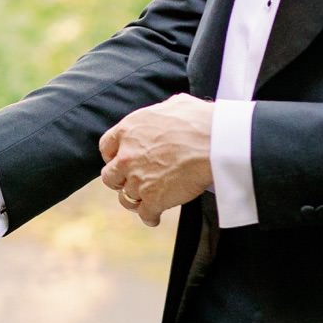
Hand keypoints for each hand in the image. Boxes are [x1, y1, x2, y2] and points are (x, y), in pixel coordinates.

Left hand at [98, 95, 214, 227]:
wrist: (215, 143)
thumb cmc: (199, 120)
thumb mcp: (173, 105)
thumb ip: (158, 115)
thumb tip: (164, 116)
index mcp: (128, 131)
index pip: (106, 147)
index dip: (113, 156)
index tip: (120, 160)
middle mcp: (126, 157)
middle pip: (110, 176)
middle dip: (120, 179)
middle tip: (132, 180)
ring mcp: (138, 180)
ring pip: (125, 198)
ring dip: (134, 199)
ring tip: (144, 200)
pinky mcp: (154, 200)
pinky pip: (145, 214)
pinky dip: (150, 217)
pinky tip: (155, 217)